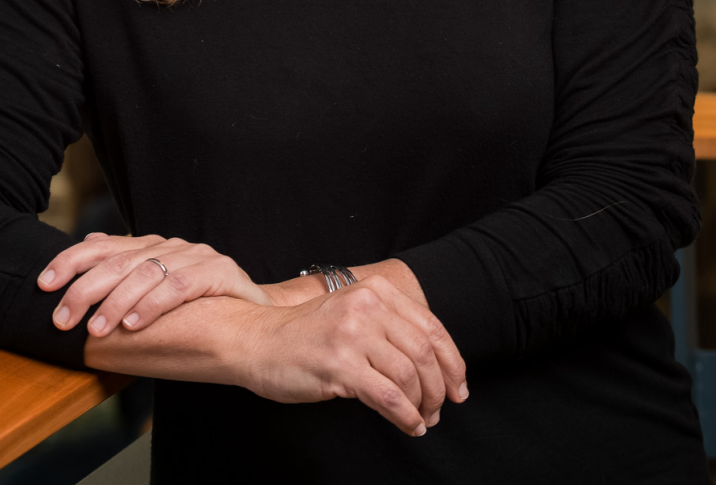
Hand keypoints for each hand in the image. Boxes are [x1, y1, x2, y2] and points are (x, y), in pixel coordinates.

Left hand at [38, 232, 271, 335]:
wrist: (256, 329)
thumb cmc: (200, 314)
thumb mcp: (155, 294)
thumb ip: (127, 271)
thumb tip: (90, 242)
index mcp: (154, 247)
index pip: (104, 246)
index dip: (70, 261)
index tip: (43, 284)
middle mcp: (173, 246)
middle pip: (120, 260)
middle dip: (85, 289)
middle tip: (62, 319)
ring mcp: (197, 256)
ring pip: (147, 272)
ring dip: (116, 303)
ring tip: (96, 330)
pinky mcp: (219, 272)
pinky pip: (180, 286)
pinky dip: (153, 306)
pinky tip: (134, 325)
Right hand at [233, 275, 467, 436]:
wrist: (257, 340)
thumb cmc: (306, 334)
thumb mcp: (351, 314)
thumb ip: (388, 325)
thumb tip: (434, 363)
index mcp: (374, 291)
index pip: (431, 325)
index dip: (452, 361)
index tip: (459, 386)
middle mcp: (366, 306)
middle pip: (425, 352)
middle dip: (440, 388)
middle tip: (440, 409)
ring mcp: (352, 333)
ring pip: (410, 375)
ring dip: (423, 405)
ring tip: (421, 419)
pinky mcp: (339, 364)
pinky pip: (388, 396)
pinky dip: (405, 416)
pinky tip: (408, 425)